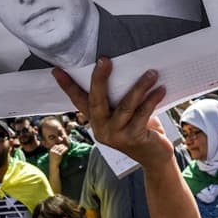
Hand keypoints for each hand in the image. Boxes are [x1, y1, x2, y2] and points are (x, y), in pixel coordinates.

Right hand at [52, 58, 172, 166]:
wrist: (155, 157)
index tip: (57, 70)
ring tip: (151, 73)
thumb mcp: (125, 113)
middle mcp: (101, 128)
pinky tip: (160, 89)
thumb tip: (126, 68)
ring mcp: (115, 135)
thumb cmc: (141, 129)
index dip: (68, 86)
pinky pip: (142, 114)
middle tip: (104, 60)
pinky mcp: (132, 138)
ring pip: (125, 106)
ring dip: (139, 87)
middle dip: (99, 79)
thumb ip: (119, 98)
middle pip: (97, 101)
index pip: (78, 100)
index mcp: (96, 120)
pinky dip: (152, 99)